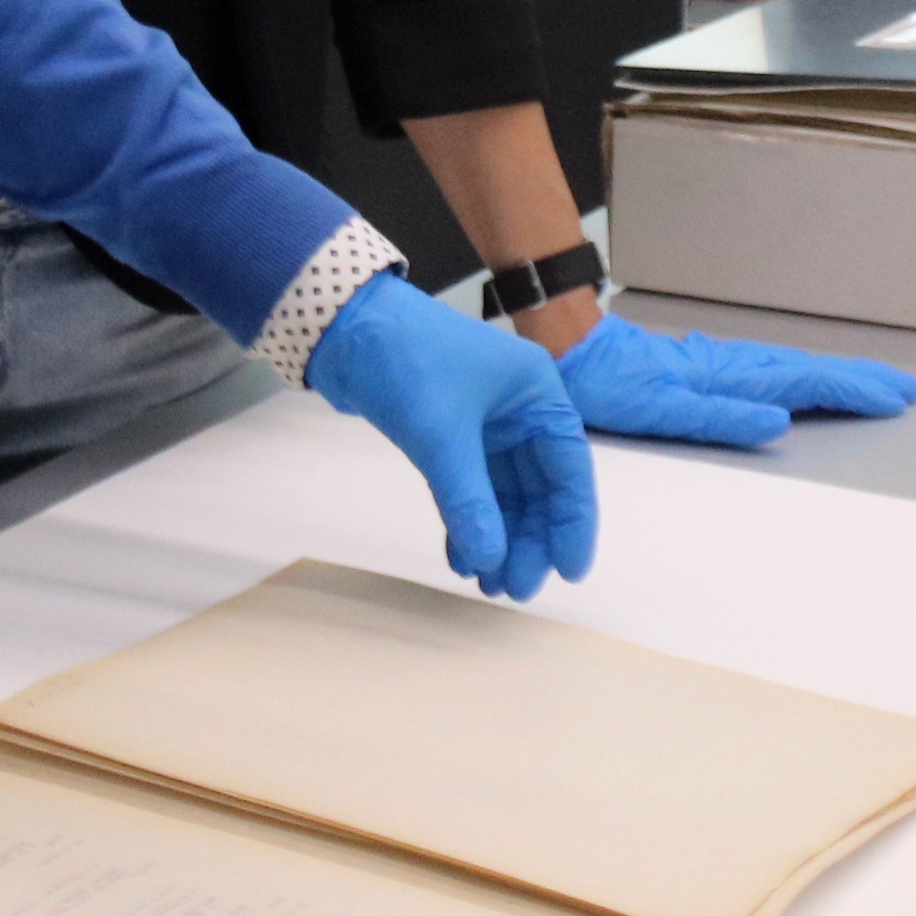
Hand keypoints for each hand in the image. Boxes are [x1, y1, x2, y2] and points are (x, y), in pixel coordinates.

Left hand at [301, 272, 596, 600]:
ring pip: (502, 492)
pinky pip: (468, 487)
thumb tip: (490, 560)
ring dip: (496, 535)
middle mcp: (518, 409)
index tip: (568, 572)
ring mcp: (482, 423)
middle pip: (537, 488)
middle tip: (512, 589)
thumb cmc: (407, 362)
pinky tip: (461, 555)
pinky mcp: (447, 433)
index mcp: (536, 393)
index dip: (572, 523)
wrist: (343, 325)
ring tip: (487, 582)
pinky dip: (467, 519)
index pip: (569, 469)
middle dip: (527, 539)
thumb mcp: (442, 434)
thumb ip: (468, 500)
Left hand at [556, 312, 915, 448]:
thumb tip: (779, 421)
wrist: (570, 350)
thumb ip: (719, 416)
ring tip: (872, 384)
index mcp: (729, 378)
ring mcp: (721, 365)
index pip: (805, 382)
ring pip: (793, 368)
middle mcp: (732, 366)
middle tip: (905, 391)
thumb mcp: (659, 410)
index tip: (895, 400)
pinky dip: (801, 375)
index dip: (853, 392)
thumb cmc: (607, 386)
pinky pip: (771, 370)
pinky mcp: (706, 368)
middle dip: (859, 380)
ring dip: (836, 376)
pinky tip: (803, 382)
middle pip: (809, 370)